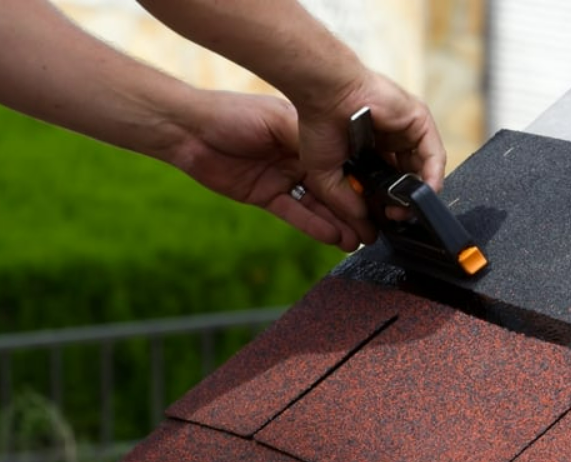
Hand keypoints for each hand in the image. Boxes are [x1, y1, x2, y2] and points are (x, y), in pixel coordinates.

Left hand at [166, 89, 362, 250]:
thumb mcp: (279, 122)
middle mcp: (298, 157)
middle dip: (355, 209)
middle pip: (333, 188)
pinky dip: (314, 226)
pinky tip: (334, 237)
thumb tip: (342, 160)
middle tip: (377, 227)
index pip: (340, 161)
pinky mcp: (266, 196)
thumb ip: (310, 143)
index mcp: (306, 135)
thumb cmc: (233, 114)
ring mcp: (283, 178)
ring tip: (360, 239)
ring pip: (318, 205)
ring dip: (339, 223)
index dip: (359, 180)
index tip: (380, 196)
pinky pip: (295, 214)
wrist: (191, 131)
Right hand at [295, 69, 446, 246]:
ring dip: (418, 192)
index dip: (387, 204)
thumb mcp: (327, 176)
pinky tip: (422, 193)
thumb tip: (363, 227)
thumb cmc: (319, 125)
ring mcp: (406, 129)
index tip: (382, 220)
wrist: (325, 94)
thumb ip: (346, 202)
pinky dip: (432, 176)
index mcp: (369, 150)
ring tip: (407, 209)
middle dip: (403, 200)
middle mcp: (391, 140)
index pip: (388, 183)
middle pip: (408, 177)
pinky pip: (434, 154)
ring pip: (424, 168)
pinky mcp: (418, 120)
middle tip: (396, 217)